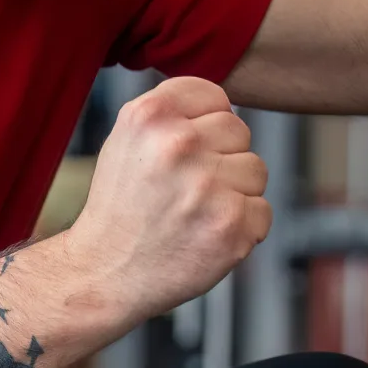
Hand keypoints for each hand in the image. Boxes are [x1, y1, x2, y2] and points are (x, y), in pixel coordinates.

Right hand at [64, 77, 270, 333]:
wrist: (105, 271)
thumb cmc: (121, 204)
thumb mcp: (128, 138)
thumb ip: (173, 113)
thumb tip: (226, 106)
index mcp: (150, 114)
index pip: (214, 96)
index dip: (204, 123)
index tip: (182, 150)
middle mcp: (178, 143)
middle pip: (238, 131)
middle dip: (220, 157)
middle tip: (185, 186)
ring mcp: (207, 186)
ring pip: (256, 170)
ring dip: (234, 192)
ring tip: (194, 211)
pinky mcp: (231, 226)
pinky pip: (262, 211)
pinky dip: (241, 227)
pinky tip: (205, 234)